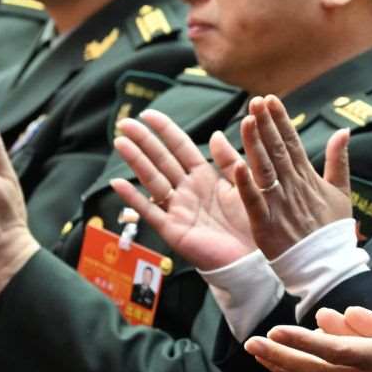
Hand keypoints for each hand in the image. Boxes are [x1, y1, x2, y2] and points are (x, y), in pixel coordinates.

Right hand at [109, 109, 255, 272]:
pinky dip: (134, 198)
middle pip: (161, 160)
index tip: (148, 114)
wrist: (253, 258)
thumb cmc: (250, 222)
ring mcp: (178, 209)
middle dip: (143, 141)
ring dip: (136, 162)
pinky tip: (118, 183)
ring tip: (120, 142)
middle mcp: (188, 190)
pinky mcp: (174, 230)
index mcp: (204, 177)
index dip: (165, 131)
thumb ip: (228, 161)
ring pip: (153, 180)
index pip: (180, 148)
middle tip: (124, 124)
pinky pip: (151, 212)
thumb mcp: (241, 185)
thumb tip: (216, 134)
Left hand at [227, 95, 352, 258]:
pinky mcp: (266, 225)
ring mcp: (279, 205)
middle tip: (255, 101)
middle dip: (266, 124)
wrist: (328, 266)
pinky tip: (238, 166)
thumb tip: (343, 132)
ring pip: (265, 169)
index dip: (280, 120)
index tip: (270, 99)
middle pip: (278, 150)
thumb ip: (339, 161)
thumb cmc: (332, 231)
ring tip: (247, 121)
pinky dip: (246, 185)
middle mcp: (293, 187)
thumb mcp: (342, 192)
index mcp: (308, 178)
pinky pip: (254, 201)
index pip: (292, 142)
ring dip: (255, 144)